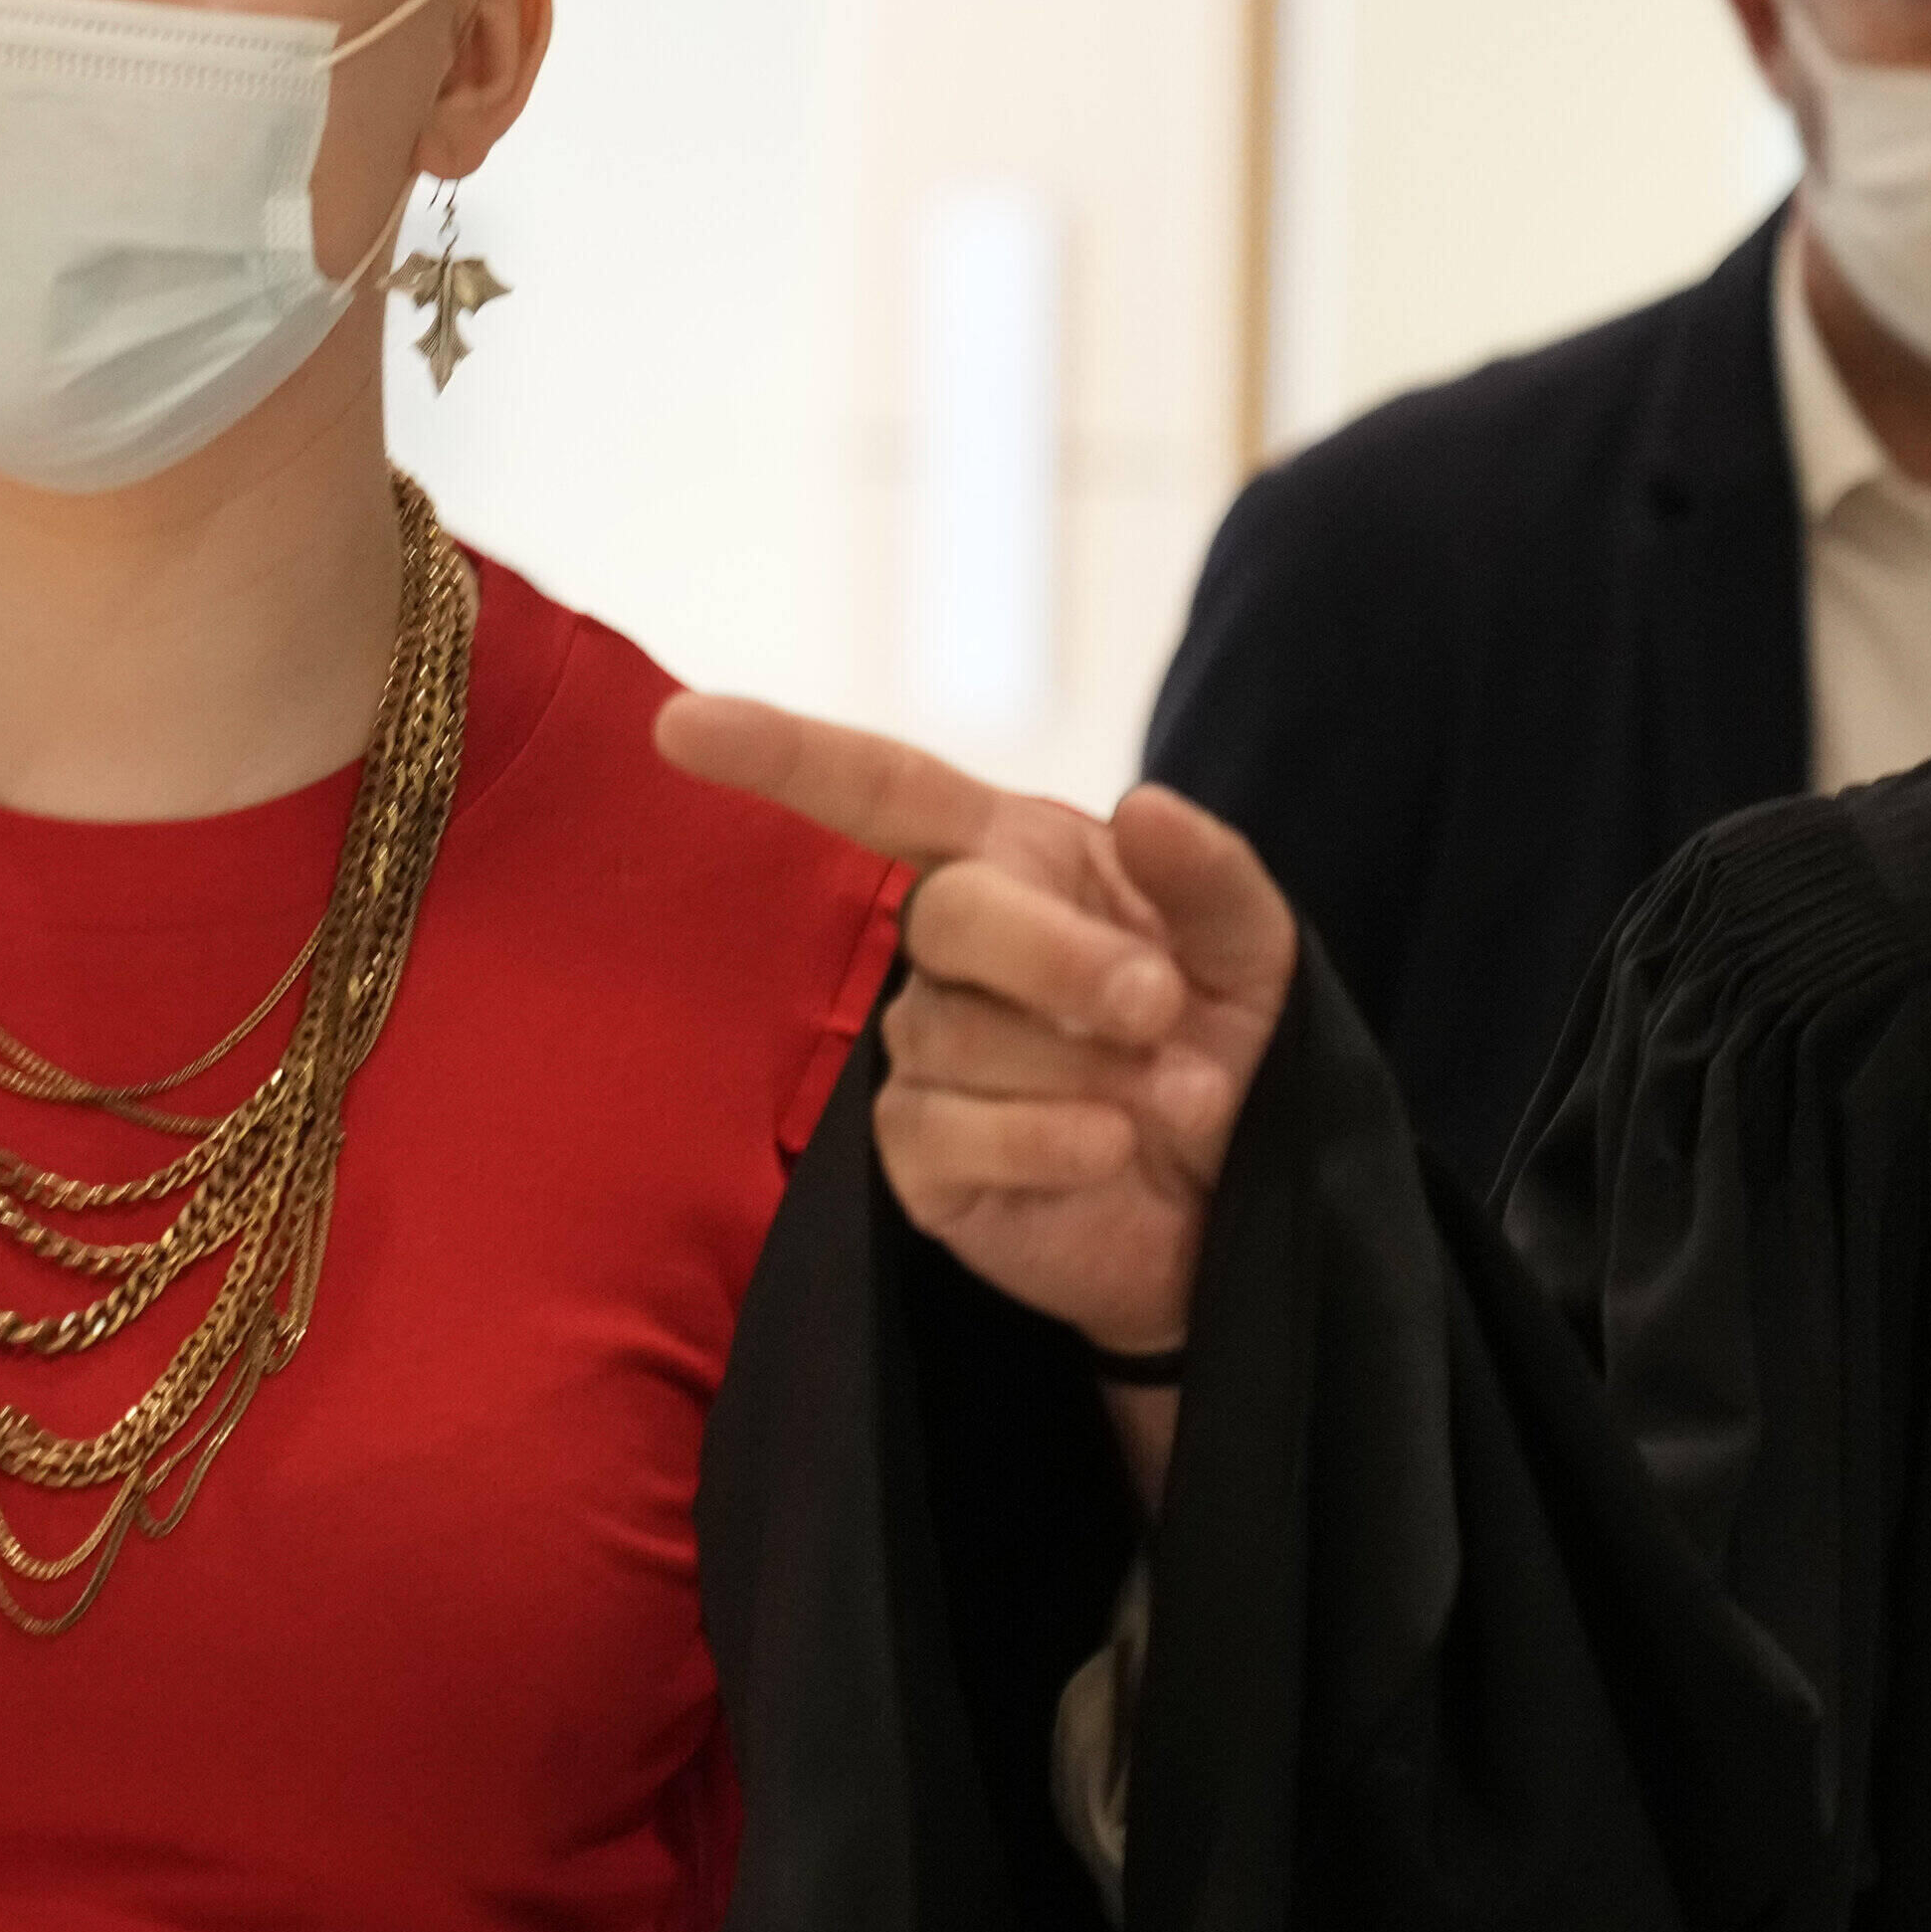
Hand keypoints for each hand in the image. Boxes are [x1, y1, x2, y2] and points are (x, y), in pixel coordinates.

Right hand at [655, 696, 1295, 1363]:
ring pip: (956, 1032)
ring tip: (1178, 1096)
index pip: (879, 790)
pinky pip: (947, 1129)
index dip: (781, 754)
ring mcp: (921, 1054)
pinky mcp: (918, 1160)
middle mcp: (950, 947)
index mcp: (1014, 861)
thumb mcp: (1251, 949)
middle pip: (948, 912)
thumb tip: (1142, 805)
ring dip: (1087, 1067)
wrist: (1238, 1206)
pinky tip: (1109, 1146)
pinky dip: (1045, 1136)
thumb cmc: (1226, 1046)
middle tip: (1155, 1004)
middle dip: (1060, 958)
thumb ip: (1209, 873)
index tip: (679, 725)